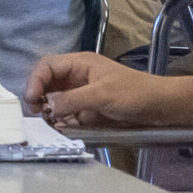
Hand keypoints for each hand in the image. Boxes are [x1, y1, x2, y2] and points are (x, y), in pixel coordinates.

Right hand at [25, 51, 167, 128]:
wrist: (160, 107)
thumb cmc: (134, 94)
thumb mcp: (102, 95)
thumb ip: (72, 100)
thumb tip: (47, 106)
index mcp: (80, 64)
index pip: (47, 66)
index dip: (35, 81)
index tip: (32, 100)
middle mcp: (77, 77)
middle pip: (47, 83)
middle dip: (39, 97)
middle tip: (38, 114)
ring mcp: (82, 93)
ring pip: (55, 100)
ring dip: (50, 111)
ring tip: (50, 123)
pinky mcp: (88, 109)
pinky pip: (67, 114)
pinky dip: (61, 121)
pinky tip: (63, 128)